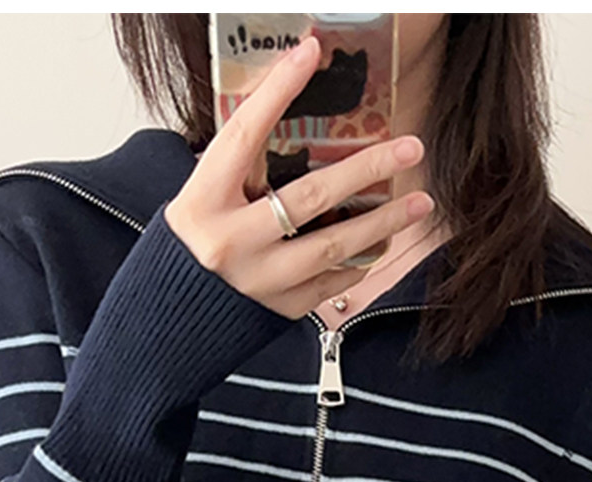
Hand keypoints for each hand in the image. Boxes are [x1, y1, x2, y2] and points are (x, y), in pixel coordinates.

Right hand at [164, 34, 434, 320]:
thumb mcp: (203, 196)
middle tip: (409, 148)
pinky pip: (333, 281)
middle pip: (311, 197)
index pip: (244, 135)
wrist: (172, 318)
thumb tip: (286, 111)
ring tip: (419, 202)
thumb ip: (242, 165)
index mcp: (205, 201)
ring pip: (334, 246)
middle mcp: (233, 242)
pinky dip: (363, 259)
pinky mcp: (281, 309)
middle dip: (367, 169)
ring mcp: (261, 280)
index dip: (277, 91)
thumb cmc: (194, 243)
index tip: (309, 53)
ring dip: (384, 221)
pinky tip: (388, 239)